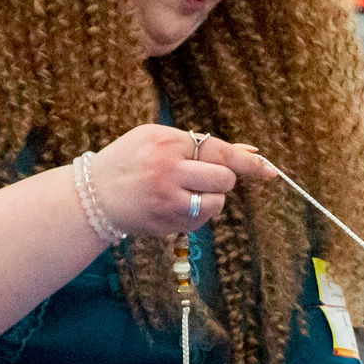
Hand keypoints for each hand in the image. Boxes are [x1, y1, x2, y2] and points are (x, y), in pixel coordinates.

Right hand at [91, 123, 276, 235]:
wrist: (94, 195)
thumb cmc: (131, 160)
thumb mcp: (159, 139)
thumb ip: (202, 144)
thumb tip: (249, 150)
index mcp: (167, 143)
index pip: (219, 151)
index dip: (248, 162)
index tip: (269, 169)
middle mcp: (169, 171)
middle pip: (224, 179)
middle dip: (223, 180)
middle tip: (204, 178)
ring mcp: (168, 200)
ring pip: (217, 203)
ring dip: (211, 198)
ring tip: (186, 192)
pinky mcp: (168, 223)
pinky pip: (201, 221)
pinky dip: (196, 214)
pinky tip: (173, 205)